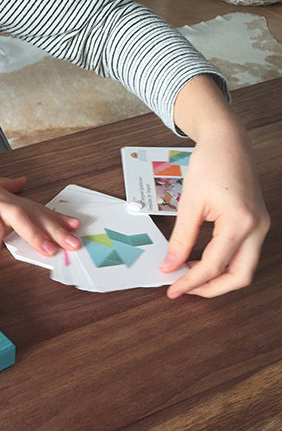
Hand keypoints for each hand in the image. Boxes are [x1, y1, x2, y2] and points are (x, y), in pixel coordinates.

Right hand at [0, 151, 80, 255]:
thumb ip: (5, 185)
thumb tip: (24, 182)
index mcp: (4, 195)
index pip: (36, 207)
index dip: (56, 217)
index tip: (75, 226)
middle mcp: (0, 198)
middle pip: (34, 213)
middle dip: (56, 229)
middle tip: (76, 243)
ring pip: (18, 217)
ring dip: (35, 234)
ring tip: (50, 251)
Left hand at [160, 124, 269, 297]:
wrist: (228, 140)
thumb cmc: (210, 163)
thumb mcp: (189, 204)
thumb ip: (180, 240)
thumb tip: (169, 266)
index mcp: (240, 222)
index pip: (213, 266)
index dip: (191, 282)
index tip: (172, 290)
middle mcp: (257, 227)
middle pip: (239, 277)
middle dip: (211, 288)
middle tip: (182, 288)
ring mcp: (260, 226)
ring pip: (244, 268)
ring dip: (217, 277)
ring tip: (187, 274)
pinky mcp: (256, 223)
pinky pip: (243, 254)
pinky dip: (223, 264)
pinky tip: (199, 260)